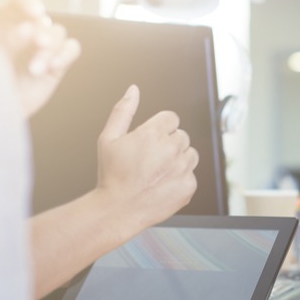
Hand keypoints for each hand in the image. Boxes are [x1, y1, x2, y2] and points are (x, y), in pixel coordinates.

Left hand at [0, 0, 80, 116]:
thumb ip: (7, 42)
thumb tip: (28, 29)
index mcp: (6, 24)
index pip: (21, 3)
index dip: (30, 3)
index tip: (35, 13)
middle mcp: (27, 32)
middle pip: (43, 21)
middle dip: (42, 32)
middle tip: (38, 43)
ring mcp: (44, 47)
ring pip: (58, 34)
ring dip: (50, 48)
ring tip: (35, 69)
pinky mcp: (58, 62)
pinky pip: (72, 48)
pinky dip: (66, 54)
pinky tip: (53, 67)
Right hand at [95, 85, 198, 231]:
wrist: (117, 209)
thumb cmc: (111, 174)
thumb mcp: (108, 138)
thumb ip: (123, 111)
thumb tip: (134, 89)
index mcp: (153, 133)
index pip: (172, 118)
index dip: (160, 129)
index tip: (149, 141)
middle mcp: (172, 149)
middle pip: (181, 136)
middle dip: (168, 144)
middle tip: (149, 160)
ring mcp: (182, 169)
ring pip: (190, 154)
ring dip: (178, 159)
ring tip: (157, 172)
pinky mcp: (189, 186)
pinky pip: (191, 175)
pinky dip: (180, 179)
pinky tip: (162, 185)